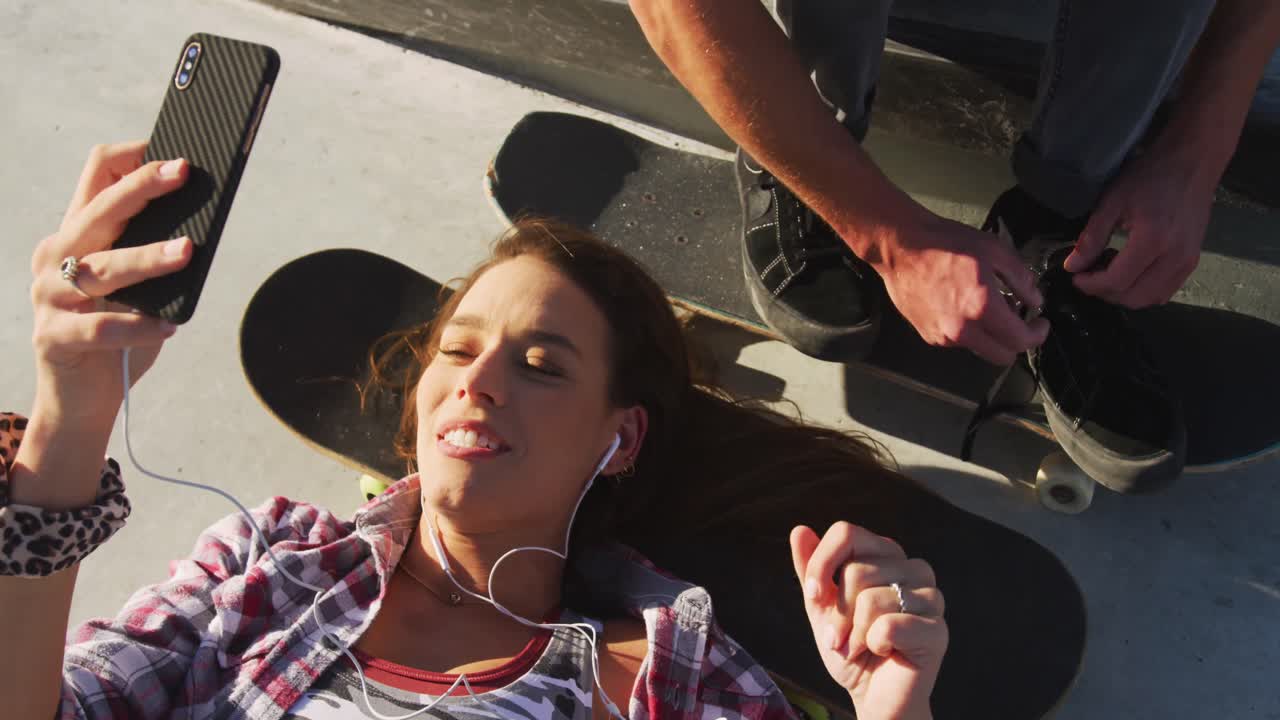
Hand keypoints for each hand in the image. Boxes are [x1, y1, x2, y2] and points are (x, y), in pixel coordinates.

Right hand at [29, 141, 193, 424]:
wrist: (82, 400)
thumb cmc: (120, 335)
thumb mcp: (138, 287)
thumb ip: (154, 254)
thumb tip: (203, 229)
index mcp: (77, 234)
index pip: (96, 176)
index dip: (132, 158)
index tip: (172, 150)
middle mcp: (56, 256)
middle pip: (98, 210)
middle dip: (142, 187)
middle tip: (183, 171)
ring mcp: (49, 297)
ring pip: (102, 268)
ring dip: (147, 258)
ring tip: (187, 251)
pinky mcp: (54, 338)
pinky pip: (99, 327)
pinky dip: (138, 325)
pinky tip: (169, 325)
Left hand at [791, 523, 946, 719]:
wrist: (873, 695)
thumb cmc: (850, 648)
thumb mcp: (821, 606)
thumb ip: (812, 569)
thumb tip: (799, 529)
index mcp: (886, 554)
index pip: (846, 533)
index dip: (821, 565)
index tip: (813, 595)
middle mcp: (913, 568)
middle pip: (856, 570)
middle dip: (836, 613)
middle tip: (840, 637)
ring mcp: (931, 597)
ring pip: (870, 600)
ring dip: (853, 634)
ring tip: (859, 647)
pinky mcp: (938, 630)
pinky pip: (888, 626)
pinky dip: (873, 645)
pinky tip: (884, 652)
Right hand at [875, 215, 1048, 364]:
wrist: (900, 248)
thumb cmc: (946, 243)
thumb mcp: (994, 250)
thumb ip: (1021, 279)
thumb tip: (1035, 300)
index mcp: (983, 308)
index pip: (1021, 340)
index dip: (1037, 334)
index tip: (1040, 323)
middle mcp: (963, 330)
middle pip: (1003, 357)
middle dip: (1017, 342)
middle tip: (1019, 321)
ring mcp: (943, 336)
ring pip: (980, 350)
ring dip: (991, 336)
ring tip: (987, 309)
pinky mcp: (928, 335)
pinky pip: (958, 342)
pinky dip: (969, 331)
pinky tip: (962, 307)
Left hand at [1063, 143, 1215, 307]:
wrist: (1193, 162)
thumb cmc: (1151, 175)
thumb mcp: (1112, 202)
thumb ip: (1091, 238)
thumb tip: (1072, 266)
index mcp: (1152, 240)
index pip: (1117, 281)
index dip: (1091, 285)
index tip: (1075, 276)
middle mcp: (1175, 257)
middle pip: (1134, 297)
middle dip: (1105, 293)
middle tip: (1089, 277)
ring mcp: (1189, 261)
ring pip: (1152, 299)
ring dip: (1125, 295)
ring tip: (1108, 273)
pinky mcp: (1194, 261)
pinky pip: (1166, 290)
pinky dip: (1144, 290)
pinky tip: (1130, 272)